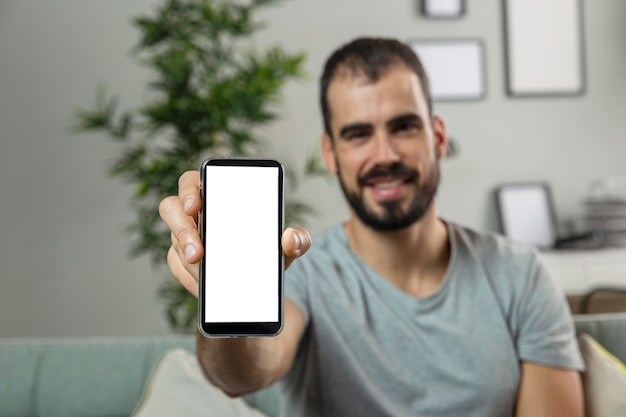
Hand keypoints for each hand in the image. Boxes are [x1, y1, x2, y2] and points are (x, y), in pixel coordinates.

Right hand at [159, 170, 311, 297]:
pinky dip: (190, 278)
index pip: (193, 182)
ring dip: (187, 259)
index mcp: (219, 195)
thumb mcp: (291, 244)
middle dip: (182, 231)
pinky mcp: (182, 261)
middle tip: (198, 253)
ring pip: (174, 242)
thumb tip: (290, 239)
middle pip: (172, 209)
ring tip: (204, 272)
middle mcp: (197, 213)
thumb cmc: (272, 248)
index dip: (189, 191)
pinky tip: (204, 287)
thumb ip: (299, 239)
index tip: (195, 206)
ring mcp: (185, 237)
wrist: (265, 281)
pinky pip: (178, 267)